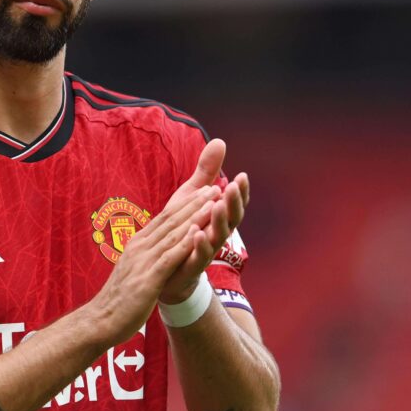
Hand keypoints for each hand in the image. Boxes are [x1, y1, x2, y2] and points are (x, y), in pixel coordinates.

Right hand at [88, 184, 221, 343]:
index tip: (203, 190)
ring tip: (213, 203)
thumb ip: (146, 254)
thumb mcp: (134, 269)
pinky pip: (169, 258)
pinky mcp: (147, 280)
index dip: (186, 203)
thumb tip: (156, 245)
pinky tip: (198, 234)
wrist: (100, 320)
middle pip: (171, 220)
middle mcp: (140, 247)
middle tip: (215, 187)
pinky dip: (184, 244)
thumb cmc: (120, 298)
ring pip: (173, 235)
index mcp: (138, 244)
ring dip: (194, 217)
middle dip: (194, 203)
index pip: (165, 218)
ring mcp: (143, 262)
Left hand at [159, 140, 249, 303]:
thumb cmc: (183, 229)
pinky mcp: (191, 266)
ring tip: (217, 206)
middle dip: (232, 203)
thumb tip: (220, 141)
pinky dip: (199, 244)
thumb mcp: (192, 196)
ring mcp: (205, 251)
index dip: (239, 192)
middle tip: (232, 187)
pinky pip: (198, 256)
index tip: (242, 175)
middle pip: (230, 219)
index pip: (233, 203)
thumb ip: (206, 172)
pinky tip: (196, 232)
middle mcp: (216, 234)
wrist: (167, 270)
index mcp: (217, 217)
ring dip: (218, 221)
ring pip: (217, 237)